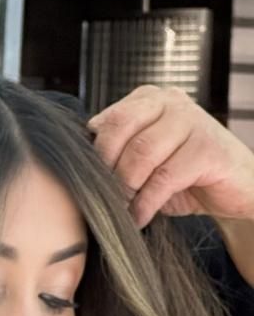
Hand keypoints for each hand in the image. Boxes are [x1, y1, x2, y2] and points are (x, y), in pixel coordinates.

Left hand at [87, 85, 253, 228]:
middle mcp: (171, 102)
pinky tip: (141, 216)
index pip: (108, 119)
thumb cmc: (185, 174)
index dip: (95, 155)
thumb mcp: (145, 159)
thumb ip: (118, 151)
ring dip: (126, 188)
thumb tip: (78, 162)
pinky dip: (146, 203)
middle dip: (108, 168)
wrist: (236, 190)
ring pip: (141, 154)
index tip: (90, 182)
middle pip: (120, 129)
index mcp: (149, 99)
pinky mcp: (207, 149)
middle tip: (105, 197)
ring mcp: (193, 122)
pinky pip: (164, 177)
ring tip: (123, 208)